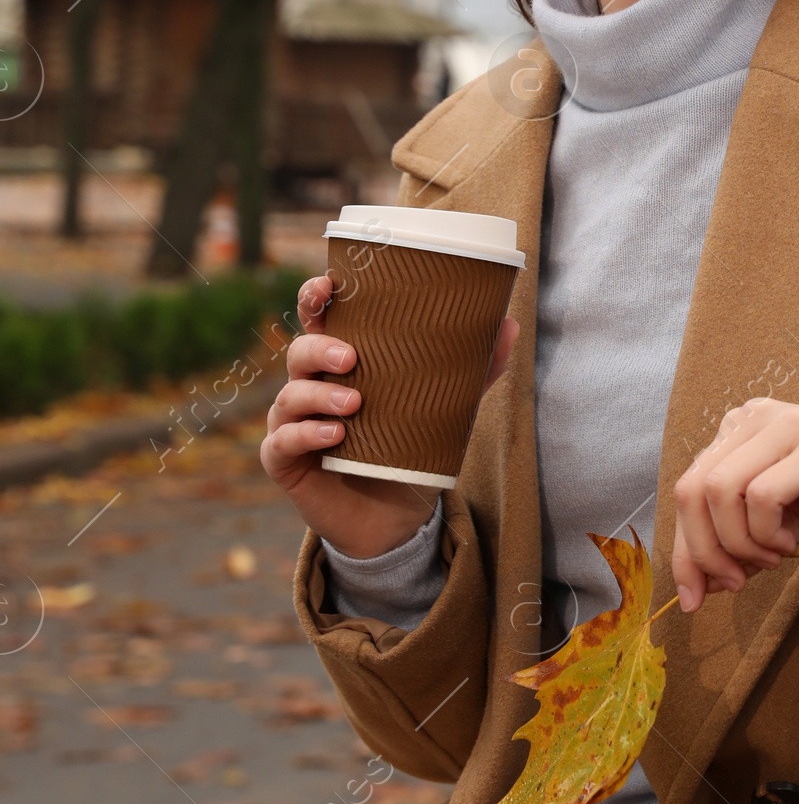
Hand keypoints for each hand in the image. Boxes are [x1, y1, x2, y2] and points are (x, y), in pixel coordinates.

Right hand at [261, 272, 518, 560]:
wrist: (395, 517)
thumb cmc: (408, 450)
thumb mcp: (443, 409)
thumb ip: (474, 370)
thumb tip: (511, 326)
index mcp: (339, 364)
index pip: (317, 321)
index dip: (314, 298)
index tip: (328, 286)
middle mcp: (310, 387)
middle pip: (299, 352)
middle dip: (320, 349)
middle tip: (351, 358)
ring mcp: (292, 423)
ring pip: (291, 396)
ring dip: (319, 396)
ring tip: (354, 405)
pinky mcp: (285, 461)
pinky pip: (283, 442)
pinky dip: (305, 434)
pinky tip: (334, 435)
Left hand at [670, 399, 798, 613]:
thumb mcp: (787, 526)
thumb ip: (742, 544)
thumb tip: (701, 585)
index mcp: (740, 433)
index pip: (686, 491)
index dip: (684, 551)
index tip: (693, 598)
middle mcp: (753, 419)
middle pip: (691, 491)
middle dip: (703, 553)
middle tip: (735, 583)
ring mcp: (782, 426)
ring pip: (719, 492)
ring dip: (738, 543)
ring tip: (773, 558)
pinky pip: (761, 496)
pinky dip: (765, 533)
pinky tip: (789, 544)